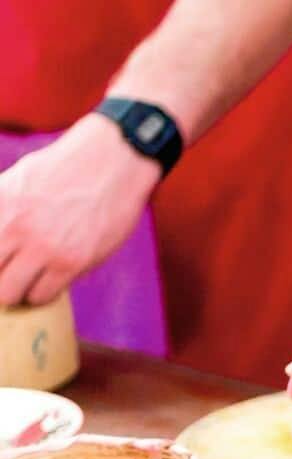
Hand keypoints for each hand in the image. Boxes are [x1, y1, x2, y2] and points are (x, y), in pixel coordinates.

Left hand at [0, 116, 159, 307]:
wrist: (111, 162)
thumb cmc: (67, 168)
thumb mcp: (18, 179)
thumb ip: (3, 206)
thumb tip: (2, 232)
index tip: (4, 259)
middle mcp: (13, 227)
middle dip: (0, 278)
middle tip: (11, 274)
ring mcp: (42, 247)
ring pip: (10, 293)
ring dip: (18, 290)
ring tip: (30, 280)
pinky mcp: (71, 262)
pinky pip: (44, 295)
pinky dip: (43, 293)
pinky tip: (51, 280)